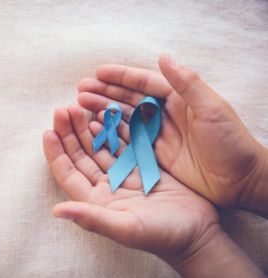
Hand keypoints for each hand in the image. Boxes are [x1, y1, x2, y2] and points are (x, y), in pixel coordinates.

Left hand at [42, 105, 218, 264]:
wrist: (196, 231)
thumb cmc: (162, 234)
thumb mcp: (127, 228)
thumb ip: (93, 218)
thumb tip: (57, 210)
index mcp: (98, 200)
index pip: (69, 173)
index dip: (56, 153)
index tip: (48, 131)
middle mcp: (108, 185)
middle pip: (82, 155)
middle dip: (71, 132)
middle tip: (63, 109)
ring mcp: (125, 173)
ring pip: (101, 145)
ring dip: (89, 126)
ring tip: (80, 106)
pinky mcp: (142, 164)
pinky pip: (123, 142)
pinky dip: (114, 128)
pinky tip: (106, 114)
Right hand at [77, 54, 267, 213]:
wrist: (239, 180)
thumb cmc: (230, 142)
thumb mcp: (212, 109)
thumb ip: (188, 83)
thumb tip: (164, 57)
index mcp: (178, 98)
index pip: (144, 83)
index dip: (121, 77)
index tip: (98, 73)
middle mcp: (164, 114)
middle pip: (129, 100)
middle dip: (105, 94)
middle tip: (81, 91)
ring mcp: (157, 135)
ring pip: (125, 119)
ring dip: (104, 113)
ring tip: (82, 107)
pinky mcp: (154, 154)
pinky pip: (129, 141)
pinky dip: (112, 135)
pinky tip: (96, 131)